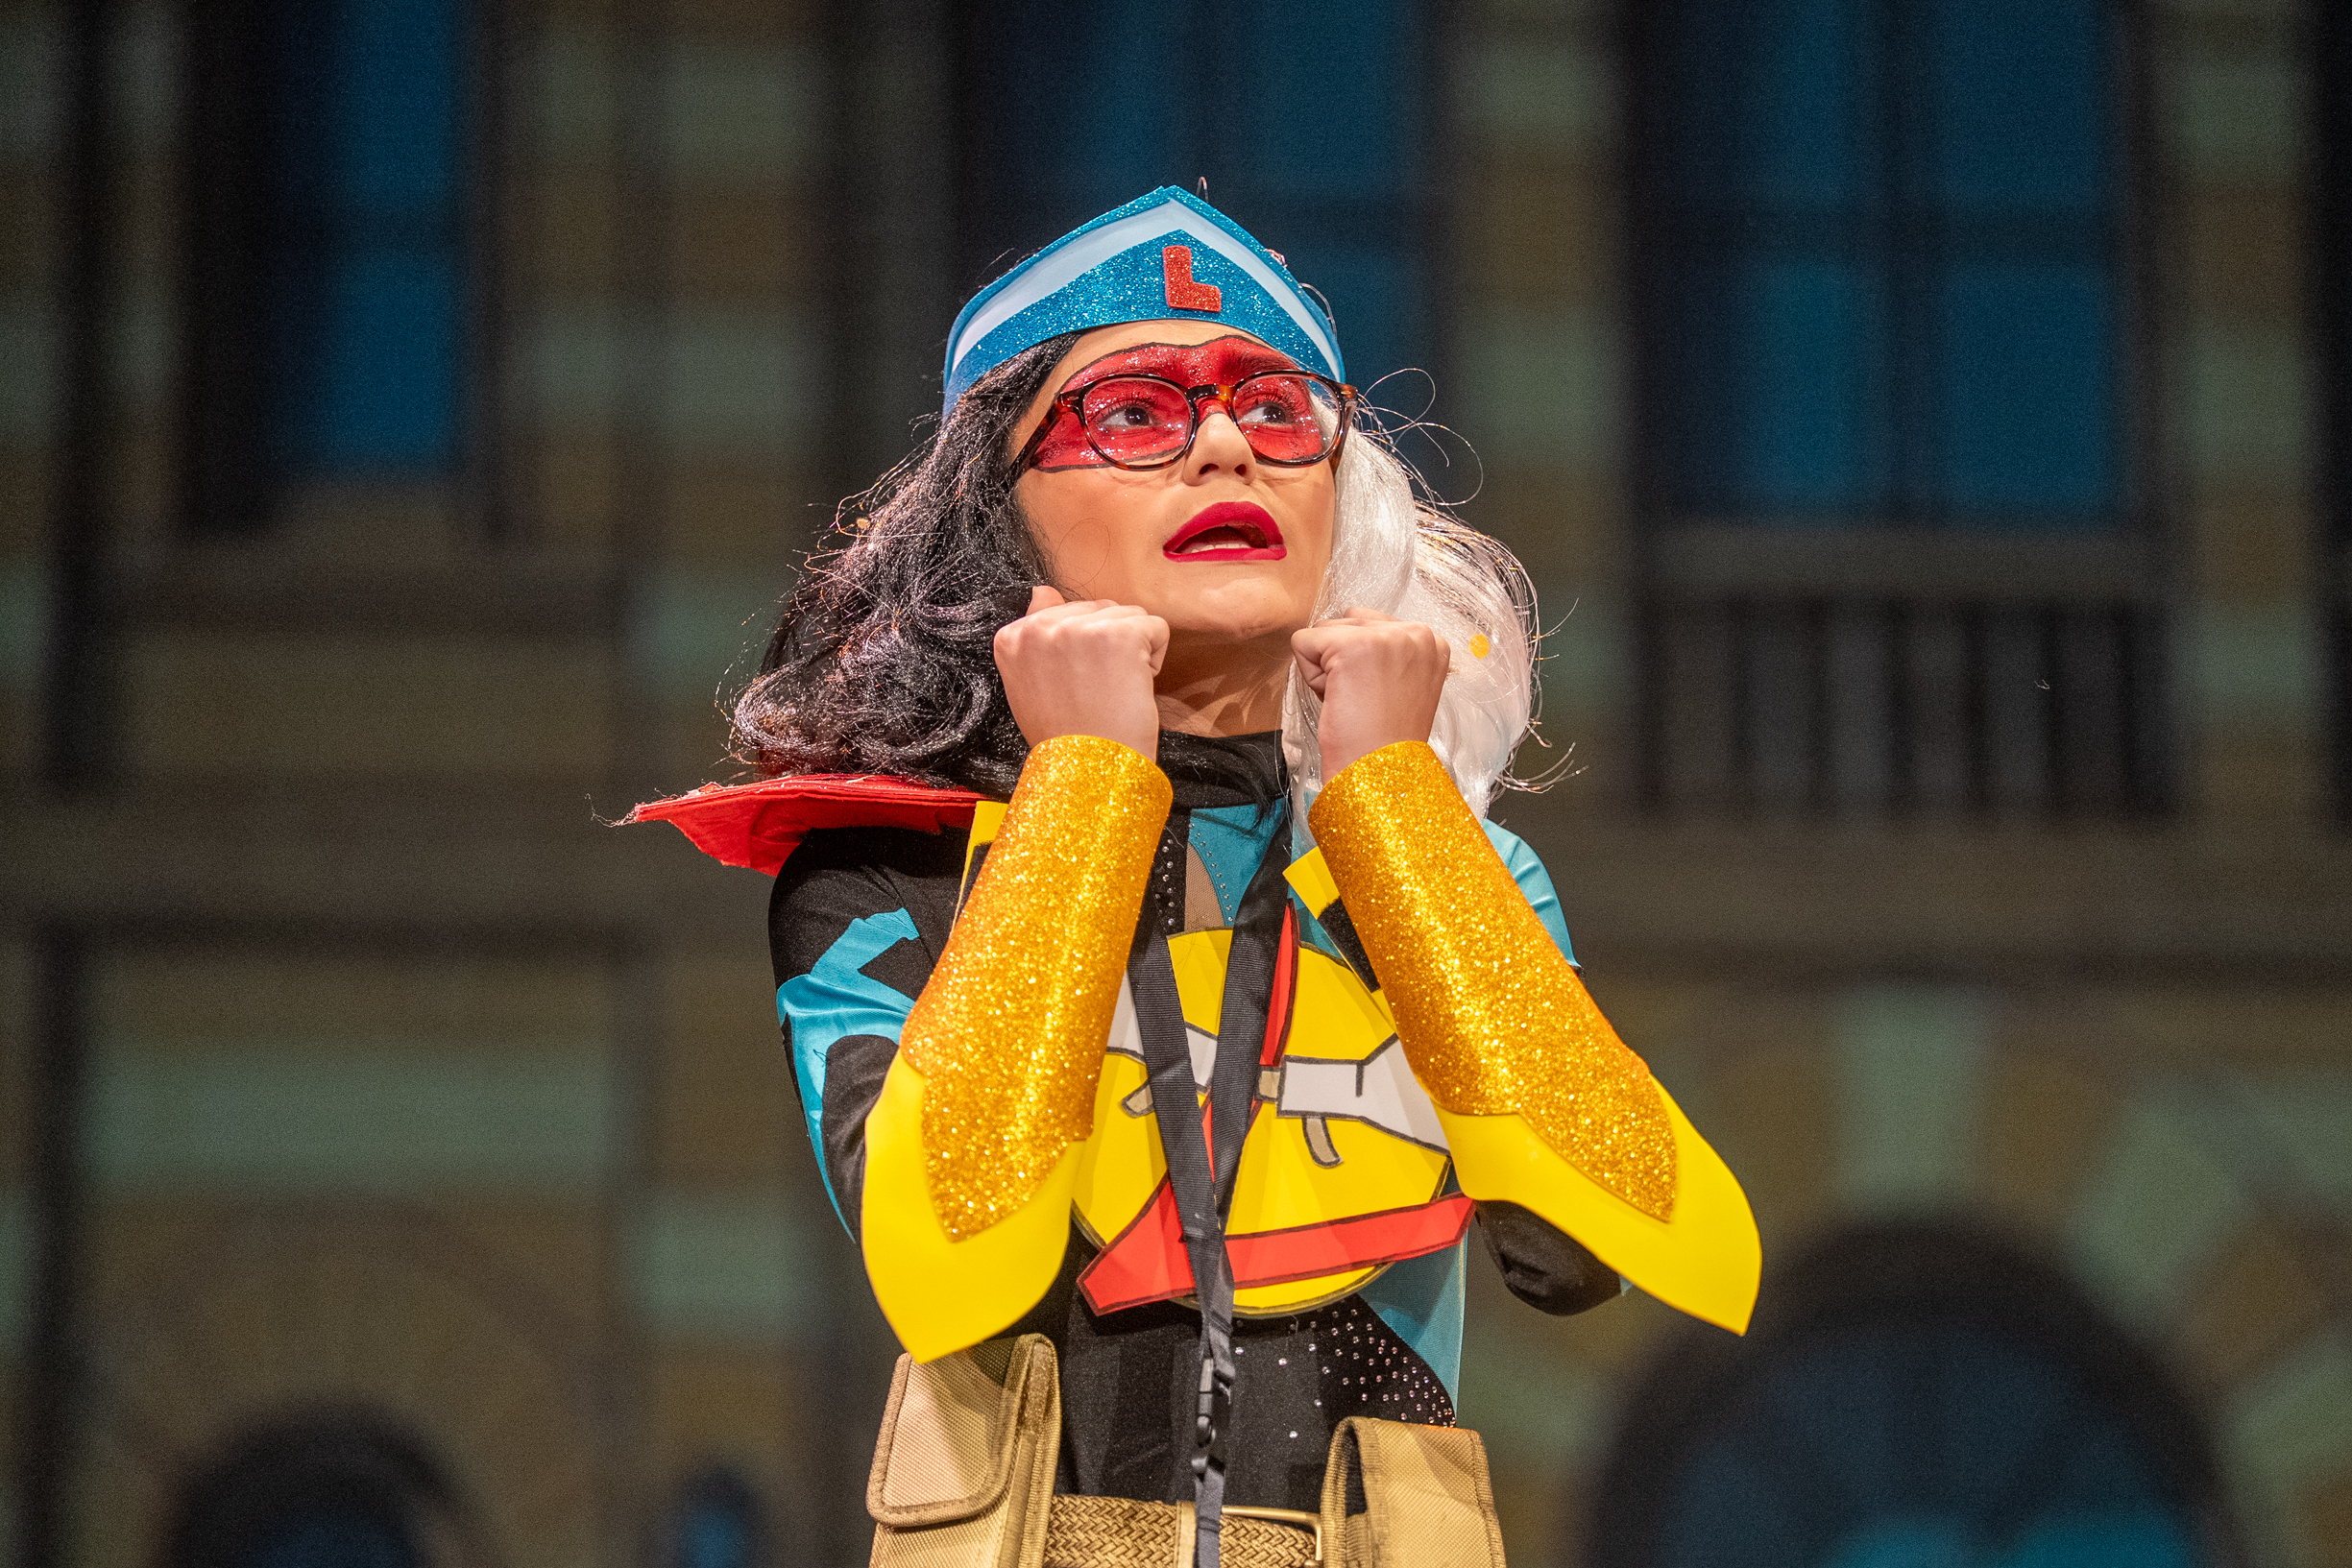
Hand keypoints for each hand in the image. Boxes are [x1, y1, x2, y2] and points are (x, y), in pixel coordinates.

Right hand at [995, 586, 1168, 760]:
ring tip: (1112, 691)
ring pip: (1129, 616)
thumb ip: (1035, 637)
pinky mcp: (1118, 634)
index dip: (1080, 651)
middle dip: (1108, 647)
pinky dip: (1155, 659)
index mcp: (1011, 637)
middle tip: (1096, 692)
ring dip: (1133, 652)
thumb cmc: (1066, 737)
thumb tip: (1042, 589)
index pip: (1063, 612)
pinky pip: (1156, 627)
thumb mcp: (1031, 684)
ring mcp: (1078, 627)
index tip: (1073, 685)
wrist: (1088, 773)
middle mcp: (1039, 626)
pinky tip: (1132, 689)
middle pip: (1098, 610)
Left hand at [1291, 608, 1449, 780]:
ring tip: (1352, 701)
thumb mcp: (1400, 684)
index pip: (1370, 625)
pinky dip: (1309, 675)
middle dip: (1341, 662)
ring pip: (1324, 630)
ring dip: (1326, 667)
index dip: (1361, 664)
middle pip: (1347, 622)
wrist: (1381, 775)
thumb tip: (1342, 629)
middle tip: (1364, 701)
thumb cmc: (1385, 741)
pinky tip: (1337, 699)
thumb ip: (1384, 653)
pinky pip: (1303, 642)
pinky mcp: (1353, 646)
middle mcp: (1416, 632)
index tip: (1380, 697)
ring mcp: (1387, 636)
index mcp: (1431, 641)